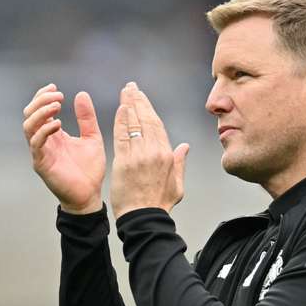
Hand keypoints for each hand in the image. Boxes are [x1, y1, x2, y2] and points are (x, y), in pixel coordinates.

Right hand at [24, 83, 104, 213]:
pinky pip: (36, 143)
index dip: (43, 96)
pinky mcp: (42, 164)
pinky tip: (57, 124)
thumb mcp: (92, 137)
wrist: (90, 195)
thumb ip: (86, 118)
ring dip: (40, 113)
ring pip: (28, 126)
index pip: (39, 110)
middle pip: (29, 114)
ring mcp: (41, 152)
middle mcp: (44, 141)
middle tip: (58, 95)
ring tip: (57, 106)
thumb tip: (81, 94)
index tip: (55, 87)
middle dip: (40, 101)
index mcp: (53, 134)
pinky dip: (44, 130)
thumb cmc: (89, 170)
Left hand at [110, 82, 189, 218]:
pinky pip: (122, 135)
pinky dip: (121, 120)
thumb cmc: (159, 204)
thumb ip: (180, 163)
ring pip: (133, 123)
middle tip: (131, 87)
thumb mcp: (177, 184)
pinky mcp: (124, 161)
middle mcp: (154, 151)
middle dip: (138, 100)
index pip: (157, 125)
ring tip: (125, 91)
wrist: (144, 218)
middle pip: (145, 119)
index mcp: (167, 155)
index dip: (149, 108)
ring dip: (128, 105)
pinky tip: (120, 108)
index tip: (142, 98)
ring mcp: (138, 155)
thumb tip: (185, 147)